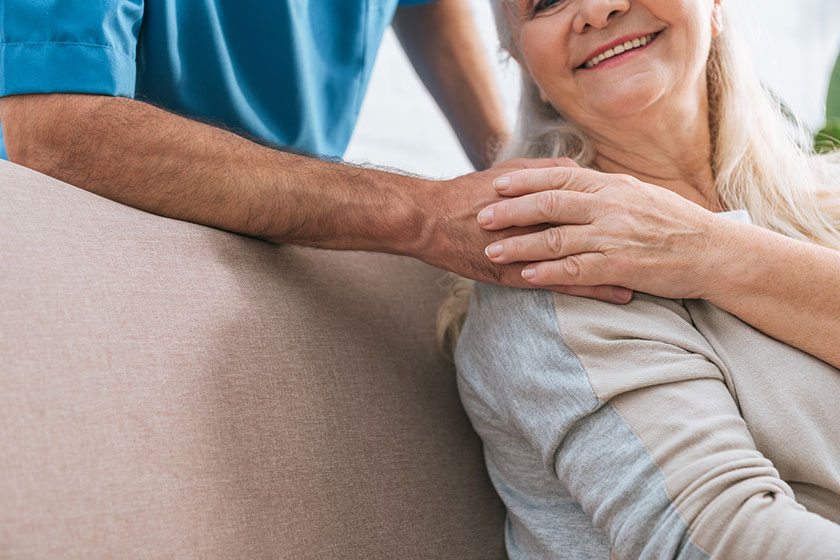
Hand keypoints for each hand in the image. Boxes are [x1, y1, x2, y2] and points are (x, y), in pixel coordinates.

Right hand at [414, 158, 634, 303]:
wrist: (428, 219)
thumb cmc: (466, 195)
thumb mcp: (507, 174)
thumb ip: (544, 171)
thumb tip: (575, 168)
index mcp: (541, 188)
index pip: (594, 193)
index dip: (626, 202)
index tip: (653, 207)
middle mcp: (541, 214)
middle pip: (600, 222)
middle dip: (635, 233)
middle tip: (668, 240)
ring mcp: (531, 243)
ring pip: (588, 254)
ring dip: (622, 263)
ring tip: (656, 272)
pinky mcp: (518, 269)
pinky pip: (563, 281)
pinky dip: (594, 287)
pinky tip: (618, 293)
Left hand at [476, 163, 732, 300]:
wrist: (714, 251)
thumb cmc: (675, 224)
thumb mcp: (638, 195)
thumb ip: (603, 190)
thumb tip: (572, 182)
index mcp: (612, 186)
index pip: (560, 176)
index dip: (525, 180)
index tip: (498, 183)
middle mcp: (609, 206)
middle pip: (549, 204)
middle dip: (510, 211)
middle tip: (481, 216)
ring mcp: (613, 236)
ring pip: (555, 238)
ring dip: (519, 245)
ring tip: (492, 251)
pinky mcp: (619, 266)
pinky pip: (575, 270)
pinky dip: (547, 273)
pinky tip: (524, 277)